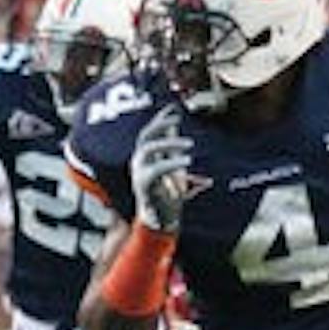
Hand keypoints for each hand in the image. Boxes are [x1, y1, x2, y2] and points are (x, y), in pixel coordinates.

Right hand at [129, 105, 192, 231]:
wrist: (161, 222)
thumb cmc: (168, 197)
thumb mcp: (175, 170)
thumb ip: (175, 153)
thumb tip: (177, 130)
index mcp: (146, 158)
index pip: (150, 132)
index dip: (160, 119)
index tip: (174, 107)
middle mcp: (139, 163)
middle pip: (145, 136)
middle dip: (160, 124)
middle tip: (178, 119)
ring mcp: (139, 173)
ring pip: (148, 148)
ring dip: (168, 143)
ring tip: (189, 144)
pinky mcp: (144, 185)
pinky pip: (156, 169)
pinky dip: (172, 162)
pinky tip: (187, 160)